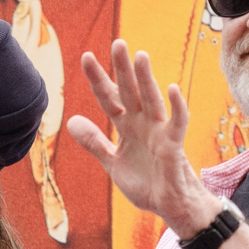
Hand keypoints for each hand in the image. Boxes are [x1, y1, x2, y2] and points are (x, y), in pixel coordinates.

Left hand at [66, 42, 212, 235]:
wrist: (169, 205)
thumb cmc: (145, 182)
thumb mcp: (112, 163)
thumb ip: (94, 142)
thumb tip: (71, 121)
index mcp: (126, 126)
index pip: (108, 98)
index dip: (97, 79)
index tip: (86, 56)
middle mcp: (142, 123)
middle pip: (130, 91)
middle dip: (122, 69)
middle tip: (117, 43)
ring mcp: (159, 132)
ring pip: (151, 100)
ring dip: (146, 79)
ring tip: (140, 57)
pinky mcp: (173, 145)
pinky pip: (177, 123)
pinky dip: (177, 106)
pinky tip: (172, 89)